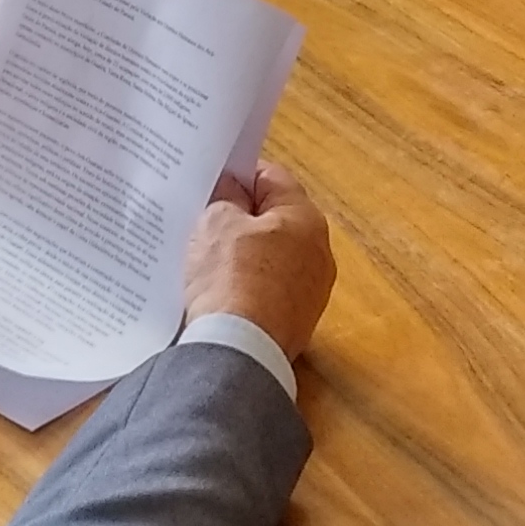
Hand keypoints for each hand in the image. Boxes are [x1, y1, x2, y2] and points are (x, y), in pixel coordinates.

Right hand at [181, 161, 334, 360]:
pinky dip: (249, 287)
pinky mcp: (297, 323)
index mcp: (306, 219)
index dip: (239, 175)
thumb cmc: (229, 278)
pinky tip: (221, 292)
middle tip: (204, 218)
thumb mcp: (216, 223)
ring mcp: (311, 293)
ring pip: (273, 258)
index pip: (272, 178)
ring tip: (207, 257)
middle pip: (275, 220)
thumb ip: (225, 197)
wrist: (238, 350)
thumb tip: (231, 190)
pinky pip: (270, 291)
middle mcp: (319, 254)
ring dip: (245, 255)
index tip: (212, 181)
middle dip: (241, 217)